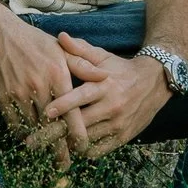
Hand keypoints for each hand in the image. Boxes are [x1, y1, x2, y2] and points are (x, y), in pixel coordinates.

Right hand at [0, 7, 77, 162]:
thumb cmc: (32, 42)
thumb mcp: (60, 50)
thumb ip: (83, 65)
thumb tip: (105, 78)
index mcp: (58, 76)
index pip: (72, 113)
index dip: (77, 135)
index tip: (82, 149)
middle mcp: (39, 87)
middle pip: (52, 128)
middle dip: (58, 150)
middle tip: (64, 165)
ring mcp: (19, 94)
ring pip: (32, 127)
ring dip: (40, 143)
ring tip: (46, 156)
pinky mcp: (2, 97)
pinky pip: (13, 123)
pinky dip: (21, 133)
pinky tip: (27, 138)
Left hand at [26, 33, 172, 161]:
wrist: (155, 83)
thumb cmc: (121, 69)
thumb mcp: (102, 56)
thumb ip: (80, 50)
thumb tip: (61, 36)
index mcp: (103, 85)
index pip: (80, 97)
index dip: (63, 105)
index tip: (46, 112)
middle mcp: (111, 106)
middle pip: (80, 124)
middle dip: (55, 133)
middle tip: (33, 141)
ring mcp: (118, 124)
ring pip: (88, 140)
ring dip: (67, 144)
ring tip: (46, 146)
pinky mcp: (123, 137)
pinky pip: (100, 150)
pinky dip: (84, 151)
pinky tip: (71, 148)